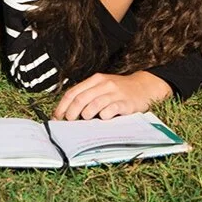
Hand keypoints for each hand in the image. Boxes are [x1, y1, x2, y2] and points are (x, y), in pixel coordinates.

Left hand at [52, 71, 170, 119]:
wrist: (143, 87)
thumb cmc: (119, 90)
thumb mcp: (102, 87)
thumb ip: (87, 95)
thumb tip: (68, 112)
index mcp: (95, 80)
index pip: (73, 92)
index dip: (62, 106)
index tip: (57, 117)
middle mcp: (104, 84)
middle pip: (81, 99)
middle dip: (71, 112)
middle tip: (69, 122)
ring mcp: (115, 93)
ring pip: (94, 104)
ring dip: (86, 115)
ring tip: (85, 120)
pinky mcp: (125, 103)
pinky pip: (111, 110)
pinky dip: (104, 116)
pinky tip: (102, 118)